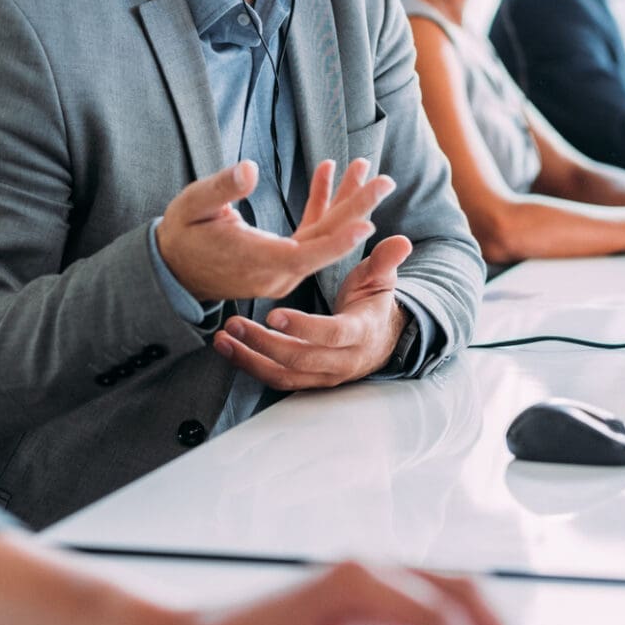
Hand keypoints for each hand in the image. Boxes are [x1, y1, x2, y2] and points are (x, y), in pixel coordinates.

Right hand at [158, 158, 393, 302]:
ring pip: (323, 237)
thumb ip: (222, 189)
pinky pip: (310, 235)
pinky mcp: (282, 262)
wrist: (174, 271)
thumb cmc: (182, 235)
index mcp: (256, 260)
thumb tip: (251, 169)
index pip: (305, 253)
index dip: (338, 240)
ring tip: (367, 170)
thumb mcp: (193, 206)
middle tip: (385, 181)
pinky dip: (322, 206)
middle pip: (325, 242)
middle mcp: (276, 271)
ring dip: (346, 203)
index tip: (367, 223)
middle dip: (357, 210)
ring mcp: (282, 270)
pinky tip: (329, 171)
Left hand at [214, 235, 412, 389]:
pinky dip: (250, 366)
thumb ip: (385, 261)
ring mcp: (323, 375)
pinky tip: (228, 348)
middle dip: (264, 344)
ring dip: (249, 359)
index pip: (331, 335)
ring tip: (223, 338)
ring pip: (283, 376)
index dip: (304, 328)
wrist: (380, 341)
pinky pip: (276, 379)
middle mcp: (341, 361)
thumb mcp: (381, 280)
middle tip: (234, 324)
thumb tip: (401, 242)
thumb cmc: (373, 305)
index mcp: (360, 333)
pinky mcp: (307, 382)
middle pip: (300, 361)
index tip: (275, 314)